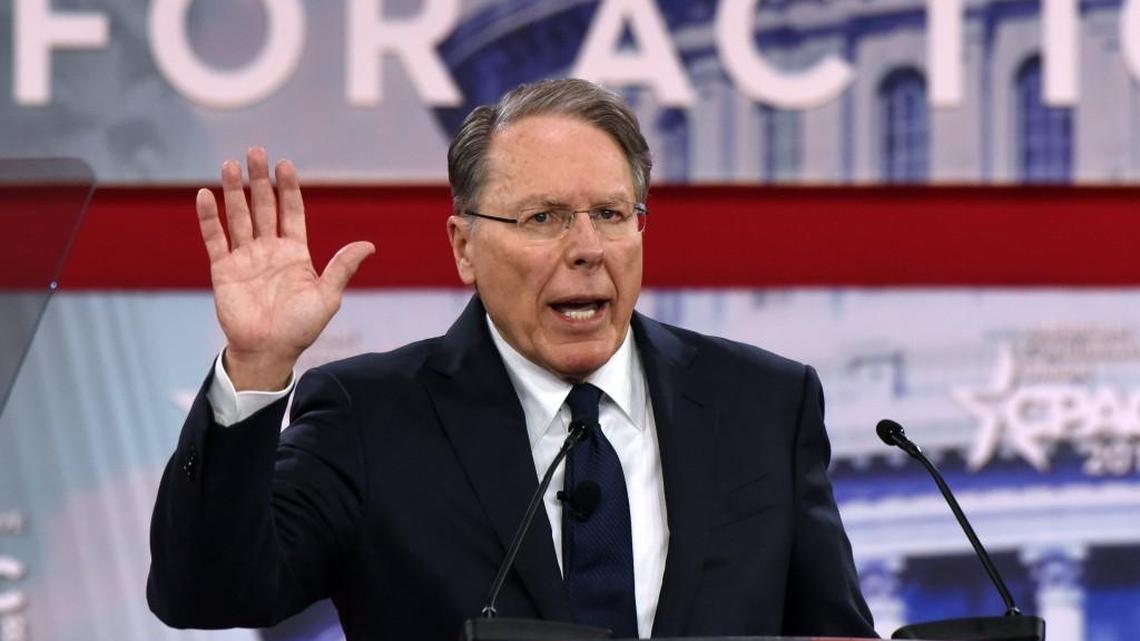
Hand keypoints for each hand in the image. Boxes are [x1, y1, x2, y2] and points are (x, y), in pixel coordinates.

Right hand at [196, 148, 374, 390]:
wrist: (269, 352)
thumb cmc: (301, 328)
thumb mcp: (327, 297)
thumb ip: (343, 268)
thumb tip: (369, 245)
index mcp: (296, 253)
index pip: (292, 212)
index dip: (288, 188)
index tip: (284, 164)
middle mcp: (269, 250)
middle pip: (263, 206)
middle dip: (259, 180)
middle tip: (255, 151)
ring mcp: (245, 258)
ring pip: (238, 216)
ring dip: (234, 191)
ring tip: (230, 164)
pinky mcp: (223, 270)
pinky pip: (215, 239)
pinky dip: (210, 217)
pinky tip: (206, 195)